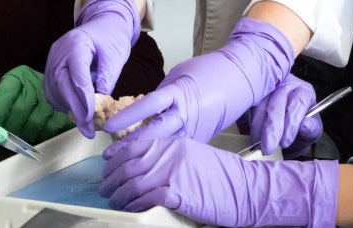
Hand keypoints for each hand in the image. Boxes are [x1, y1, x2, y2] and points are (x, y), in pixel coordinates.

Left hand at [0, 65, 72, 144]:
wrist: (47, 93)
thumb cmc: (18, 97)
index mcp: (18, 77)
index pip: (5, 93)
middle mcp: (36, 81)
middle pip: (20, 109)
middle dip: (10, 127)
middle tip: (4, 137)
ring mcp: (52, 95)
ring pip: (36, 120)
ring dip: (25, 133)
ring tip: (19, 137)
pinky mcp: (64, 108)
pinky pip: (51, 127)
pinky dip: (42, 135)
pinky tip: (36, 134)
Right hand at [43, 0, 140, 137]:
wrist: (103, 24)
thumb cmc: (111, 36)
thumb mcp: (116, 53)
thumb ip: (108, 74)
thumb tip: (101, 96)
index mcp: (75, 43)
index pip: (76, 75)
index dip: (83, 98)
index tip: (91, 116)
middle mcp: (58, 52)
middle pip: (62, 85)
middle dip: (75, 109)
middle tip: (87, 129)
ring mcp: (52, 60)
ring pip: (55, 90)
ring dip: (69, 108)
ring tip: (85, 123)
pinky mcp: (51, 69)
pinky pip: (53, 90)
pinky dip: (63, 102)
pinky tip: (76, 111)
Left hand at [101, 136, 338, 226]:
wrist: (247, 190)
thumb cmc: (225, 178)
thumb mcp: (196, 156)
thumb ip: (173, 156)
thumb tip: (149, 165)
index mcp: (176, 142)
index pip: (137, 144)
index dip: (118, 154)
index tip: (107, 163)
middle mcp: (171, 153)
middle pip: (130, 163)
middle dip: (113, 177)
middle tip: (106, 186)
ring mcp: (172, 171)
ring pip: (132, 181)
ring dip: (119, 194)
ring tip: (114, 200)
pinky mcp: (175, 192)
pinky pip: (143, 198)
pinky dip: (133, 205)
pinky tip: (130, 209)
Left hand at [103, 17, 292, 142]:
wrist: (242, 77)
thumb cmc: (212, 70)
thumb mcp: (180, 74)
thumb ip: (162, 92)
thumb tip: (144, 108)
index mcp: (179, 93)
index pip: (148, 106)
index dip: (127, 117)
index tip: (109, 127)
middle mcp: (187, 113)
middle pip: (154, 133)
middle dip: (130, 146)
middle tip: (111, 156)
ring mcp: (196, 129)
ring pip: (166, 146)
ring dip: (145, 154)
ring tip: (124, 163)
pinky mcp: (202, 138)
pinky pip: (179, 147)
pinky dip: (163, 154)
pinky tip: (148, 161)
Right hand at [243, 73, 322, 158]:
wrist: (287, 132)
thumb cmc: (301, 129)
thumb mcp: (311, 132)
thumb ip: (311, 128)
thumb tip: (305, 124)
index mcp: (304, 91)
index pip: (298, 102)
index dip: (291, 123)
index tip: (285, 142)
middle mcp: (285, 85)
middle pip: (276, 103)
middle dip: (271, 127)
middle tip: (268, 148)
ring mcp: (268, 87)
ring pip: (259, 105)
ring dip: (258, 128)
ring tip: (259, 145)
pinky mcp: (254, 94)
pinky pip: (248, 106)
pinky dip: (249, 123)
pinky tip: (253, 136)